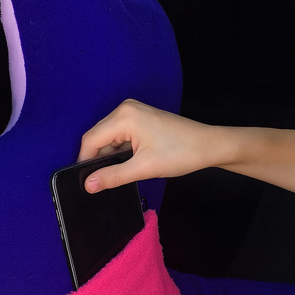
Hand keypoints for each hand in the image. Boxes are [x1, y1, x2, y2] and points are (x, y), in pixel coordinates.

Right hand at [77, 99, 217, 192]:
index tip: (86, 182)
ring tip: (120, 173)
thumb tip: (88, 185)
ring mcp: (134, 112)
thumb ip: (113, 176)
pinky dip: (121, 150)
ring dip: (111, 156)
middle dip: (98, 159)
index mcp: (123, 116)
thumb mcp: (143, 168)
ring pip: (110, 137)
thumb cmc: (181, 153)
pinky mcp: (142, 118)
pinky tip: (129, 163)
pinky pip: (121, 135)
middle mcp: (125, 109)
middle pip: (98, 137)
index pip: (90, 140)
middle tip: (102, 182)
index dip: (85, 162)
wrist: (209, 146)